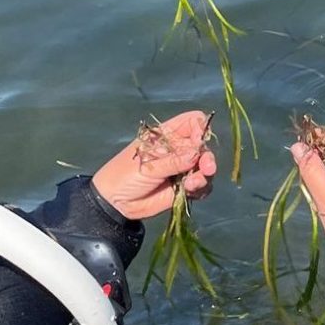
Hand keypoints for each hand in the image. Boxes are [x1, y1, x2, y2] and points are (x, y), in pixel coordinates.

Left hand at [93, 111, 216, 220]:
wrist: (116, 203)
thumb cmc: (124, 175)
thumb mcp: (148, 166)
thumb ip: (173, 161)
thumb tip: (197, 154)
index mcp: (167, 135)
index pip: (193, 122)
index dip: (201, 129)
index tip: (199, 141)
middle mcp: (178, 150)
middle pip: (203, 147)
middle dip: (208, 157)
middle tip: (207, 169)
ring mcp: (183, 169)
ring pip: (205, 168)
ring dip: (204, 176)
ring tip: (192, 185)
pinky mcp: (185, 187)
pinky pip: (202, 186)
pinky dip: (201, 189)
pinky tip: (190, 192)